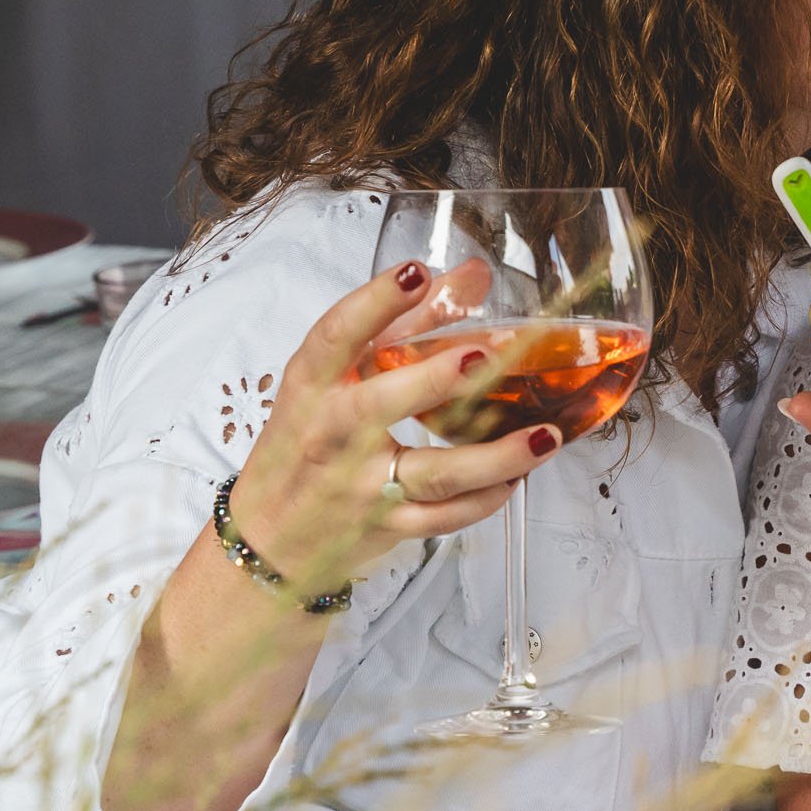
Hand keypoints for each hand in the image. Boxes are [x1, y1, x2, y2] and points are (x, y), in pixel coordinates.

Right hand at [228, 260, 565, 587]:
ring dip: (494, 458)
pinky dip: (485, 500)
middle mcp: (332, 435)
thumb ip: (402, 326)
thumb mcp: (332, 383)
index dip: (374, 302)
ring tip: (544, 436)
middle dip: (434, 380)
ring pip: (433, 473)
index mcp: (312, 388)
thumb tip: (466, 277)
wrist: (267, 537)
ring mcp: (361, 486)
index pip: (335, 337)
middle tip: (482, 356)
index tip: (415, 273)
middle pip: (379, 406)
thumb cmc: (304, 447)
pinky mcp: (387, 527)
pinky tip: (518, 478)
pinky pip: (444, 517)